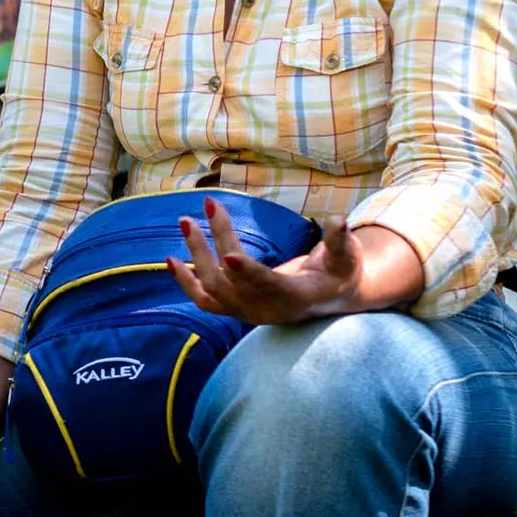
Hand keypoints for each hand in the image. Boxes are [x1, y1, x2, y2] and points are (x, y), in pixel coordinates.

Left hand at [166, 194, 422, 324]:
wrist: (328, 297)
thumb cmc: (339, 271)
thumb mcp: (346, 256)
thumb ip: (340, 241)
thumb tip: (338, 221)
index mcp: (295, 298)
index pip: (268, 286)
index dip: (248, 273)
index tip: (228, 255)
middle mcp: (266, 310)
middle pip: (233, 279)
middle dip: (219, 240)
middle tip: (211, 204)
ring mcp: (247, 313)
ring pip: (213, 287)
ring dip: (196, 254)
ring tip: (186, 221)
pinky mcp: (235, 309)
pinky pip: (203, 300)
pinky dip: (185, 282)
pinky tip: (170, 259)